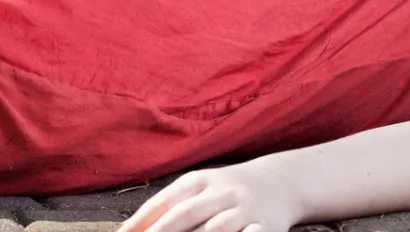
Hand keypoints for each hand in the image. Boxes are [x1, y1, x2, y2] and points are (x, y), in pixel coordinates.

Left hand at [117, 166, 298, 231]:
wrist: (281, 182)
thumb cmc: (226, 190)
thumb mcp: (199, 188)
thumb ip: (166, 206)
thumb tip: (128, 230)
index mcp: (200, 181)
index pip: (165, 201)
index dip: (142, 221)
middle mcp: (222, 192)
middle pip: (187, 214)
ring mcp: (244, 210)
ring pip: (215, 229)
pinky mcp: (265, 227)